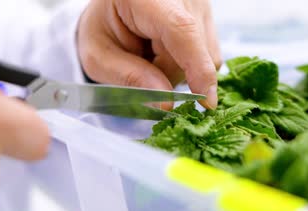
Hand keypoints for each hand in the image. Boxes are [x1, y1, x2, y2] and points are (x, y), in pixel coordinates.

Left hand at [78, 0, 221, 108]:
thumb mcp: (99, 57)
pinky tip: (165, 52)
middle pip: (192, 53)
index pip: (181, 30)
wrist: (112, 7)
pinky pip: (209, 53)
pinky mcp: (206, 14)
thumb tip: (167, 103)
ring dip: (178, 70)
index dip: (197, 67)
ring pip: (205, 56)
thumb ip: (129, 78)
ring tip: (151, 56)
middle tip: (139, 68)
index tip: (206, 101)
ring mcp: (198, 3)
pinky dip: (187, 64)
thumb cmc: (102, 28)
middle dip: (167, 76)